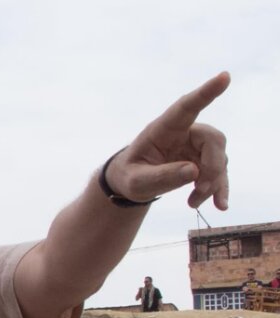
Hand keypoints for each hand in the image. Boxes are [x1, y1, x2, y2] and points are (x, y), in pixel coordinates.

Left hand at [107, 72, 229, 208]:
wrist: (130, 183)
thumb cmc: (129, 176)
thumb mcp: (138, 181)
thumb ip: (162, 176)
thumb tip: (194, 172)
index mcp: (163, 129)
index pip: (186, 107)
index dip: (206, 92)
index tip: (224, 77)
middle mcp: (183, 133)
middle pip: (212, 139)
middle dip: (213, 165)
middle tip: (202, 188)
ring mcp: (195, 147)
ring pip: (219, 158)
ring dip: (212, 183)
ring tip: (193, 203)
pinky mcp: (202, 161)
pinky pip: (218, 173)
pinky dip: (219, 189)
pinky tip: (218, 205)